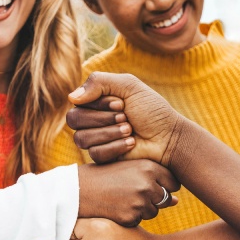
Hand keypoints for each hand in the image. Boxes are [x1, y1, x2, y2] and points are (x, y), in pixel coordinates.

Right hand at [68, 72, 185, 164]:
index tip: (122, 104)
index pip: (78, 102)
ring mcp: (96, 139)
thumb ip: (99, 82)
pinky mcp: (102, 157)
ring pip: (82, 138)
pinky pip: (95, 153)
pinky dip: (115, 147)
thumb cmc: (152, 110)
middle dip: (104, 119)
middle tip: (126, 118)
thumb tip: (71, 98)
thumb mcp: (129, 86)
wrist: (168, 137)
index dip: (99, 104)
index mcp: (96, 101)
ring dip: (110, 133)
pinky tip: (131, 144)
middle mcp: (92, 119)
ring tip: (130, 131)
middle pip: (74, 120)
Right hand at [78, 160, 179, 226]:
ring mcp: (139, 202)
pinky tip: (116, 207)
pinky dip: (129, 217)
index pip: (173, 182)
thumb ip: (154, 180)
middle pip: (165, 199)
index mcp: (149, 167)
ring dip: (141, 209)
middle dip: (153, 198)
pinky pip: (139, 220)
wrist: (79, 189)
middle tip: (131, 192)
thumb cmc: (105, 176)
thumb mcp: (129, 170)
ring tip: (121, 198)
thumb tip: (176, 201)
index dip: (163, 185)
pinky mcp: (131, 217)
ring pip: (153, 211)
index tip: (149, 185)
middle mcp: (147, 184)